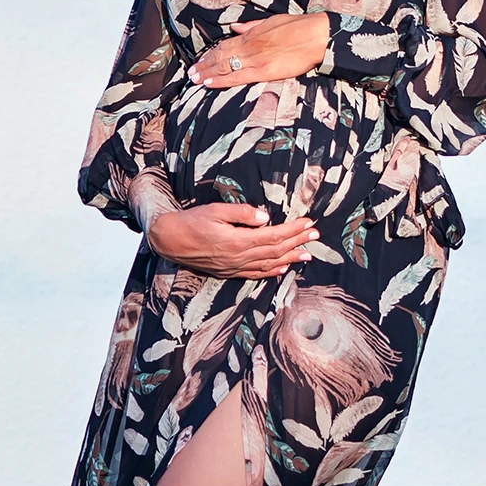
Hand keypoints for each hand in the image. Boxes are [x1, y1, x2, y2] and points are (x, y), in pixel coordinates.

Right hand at [146, 202, 316, 277]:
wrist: (170, 240)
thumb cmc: (192, 221)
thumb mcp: (216, 210)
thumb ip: (242, 213)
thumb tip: (266, 217)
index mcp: (238, 241)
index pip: (274, 235)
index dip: (294, 230)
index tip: (309, 223)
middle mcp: (239, 257)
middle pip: (276, 251)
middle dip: (298, 242)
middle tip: (315, 235)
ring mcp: (234, 267)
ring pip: (269, 264)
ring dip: (290, 259)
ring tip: (307, 255)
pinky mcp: (228, 272)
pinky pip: (255, 274)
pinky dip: (272, 272)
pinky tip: (283, 269)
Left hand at [196, 11, 328, 88]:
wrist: (316, 35)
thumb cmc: (299, 27)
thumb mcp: (271, 21)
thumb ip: (251, 26)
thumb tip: (234, 27)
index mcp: (251, 34)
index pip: (224, 45)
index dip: (210, 53)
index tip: (200, 60)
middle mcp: (248, 46)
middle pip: (220, 56)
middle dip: (204, 64)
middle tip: (190, 72)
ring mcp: (254, 59)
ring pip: (224, 66)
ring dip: (207, 73)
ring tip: (194, 79)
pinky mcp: (263, 71)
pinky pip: (237, 77)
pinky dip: (221, 80)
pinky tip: (209, 83)